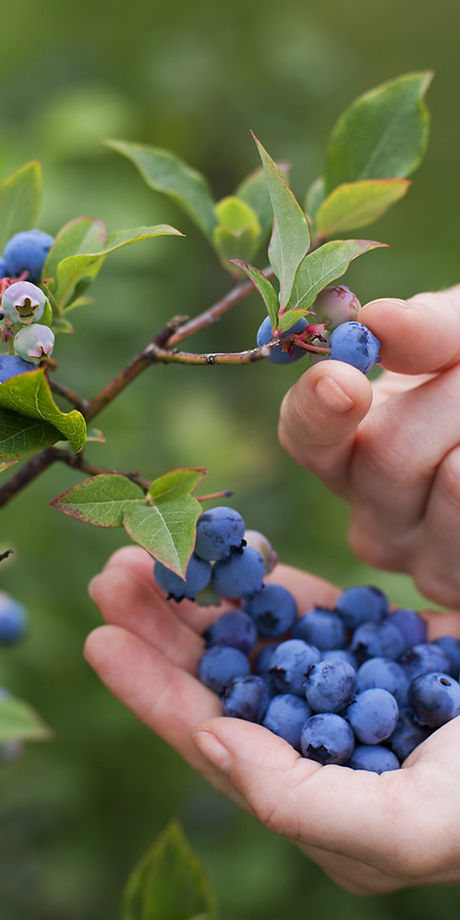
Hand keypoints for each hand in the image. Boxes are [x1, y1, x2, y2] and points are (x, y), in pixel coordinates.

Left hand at [85, 546, 459, 894]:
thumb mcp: (404, 826)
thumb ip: (301, 801)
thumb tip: (213, 744)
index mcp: (314, 797)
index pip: (217, 741)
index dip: (155, 695)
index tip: (102, 640)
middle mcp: (321, 741)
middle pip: (225, 681)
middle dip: (165, 631)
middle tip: (113, 575)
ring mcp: (350, 686)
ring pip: (258, 637)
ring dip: (204, 595)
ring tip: (154, 550)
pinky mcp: (380, 642)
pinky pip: (311, 607)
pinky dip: (269, 580)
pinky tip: (235, 551)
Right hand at [279, 286, 459, 607]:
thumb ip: (428, 329)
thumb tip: (377, 320)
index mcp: (350, 452)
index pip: (305, 432)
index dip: (319, 407)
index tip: (343, 378)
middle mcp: (371, 517)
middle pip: (390, 452)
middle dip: (455, 396)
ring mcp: (419, 560)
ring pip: (452, 482)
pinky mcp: (454, 585)